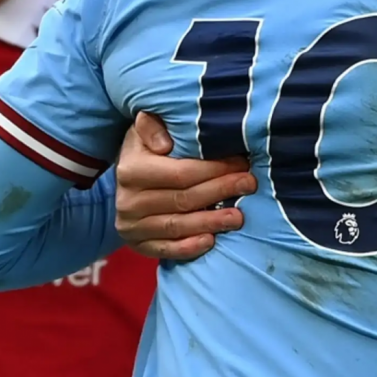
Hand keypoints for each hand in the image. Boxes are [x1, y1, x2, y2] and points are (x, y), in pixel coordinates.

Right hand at [114, 112, 254, 260]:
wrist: (126, 179)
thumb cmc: (146, 149)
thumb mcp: (145, 129)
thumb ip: (151, 126)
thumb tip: (165, 144)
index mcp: (131, 170)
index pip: (181, 173)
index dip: (214, 170)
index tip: (241, 164)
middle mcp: (128, 201)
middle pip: (184, 199)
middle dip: (221, 191)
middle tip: (249, 185)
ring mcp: (131, 226)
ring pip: (178, 226)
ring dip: (211, 222)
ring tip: (238, 217)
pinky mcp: (137, 245)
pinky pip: (165, 250)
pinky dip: (189, 248)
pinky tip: (211, 241)